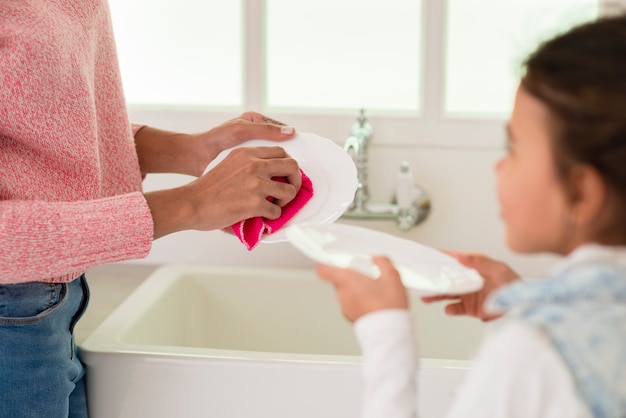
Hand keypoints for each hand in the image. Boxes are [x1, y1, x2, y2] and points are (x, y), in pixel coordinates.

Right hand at [145, 145, 300, 237]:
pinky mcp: (255, 203)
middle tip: (290, 191)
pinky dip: (272, 216)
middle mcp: (254, 164)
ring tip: (275, 206)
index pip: (280, 152)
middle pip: (292, 166)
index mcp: (247, 153)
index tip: (287, 176)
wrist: (192, 203)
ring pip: (289, 191)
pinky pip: (276, 211)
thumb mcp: (230, 164)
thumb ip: (249, 164)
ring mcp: (256, 183)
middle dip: (296, 180)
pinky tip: (262, 216)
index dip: (288, 165)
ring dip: (285, 201)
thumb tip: (270, 175)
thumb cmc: (207, 188)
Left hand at [190, 111, 295, 175]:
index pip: (280, 130)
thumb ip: (266, 130)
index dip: (291, 141)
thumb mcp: (242, 130)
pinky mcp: (248, 165)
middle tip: (294, 168)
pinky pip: (264, 170)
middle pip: (279, 147)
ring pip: (273, 160)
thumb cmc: (216, 139)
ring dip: (279, 169)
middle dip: (286, 159)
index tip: (300, 150)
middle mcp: (256, 136)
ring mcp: (253, 151)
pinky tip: (275, 182)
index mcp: (256, 122)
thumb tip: (291, 132)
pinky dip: (269, 176)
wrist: (196, 157)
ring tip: (286, 176)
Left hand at [317, 256, 408, 322]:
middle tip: (365, 277)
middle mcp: (342, 294)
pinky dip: (358, 302)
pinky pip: (350, 305)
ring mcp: (345, 307)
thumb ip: (382, 262)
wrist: (389, 331)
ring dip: (355, 291)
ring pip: (345, 293)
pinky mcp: (351, 317)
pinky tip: (373, 303)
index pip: (324, 270)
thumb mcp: (391, 276)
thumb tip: (378, 258)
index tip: (329, 261)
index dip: (325, 264)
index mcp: (347, 280)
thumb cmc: (387, 306)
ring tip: (373, 292)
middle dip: (350, 278)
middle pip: (338, 281)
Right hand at [421, 251, 519, 320]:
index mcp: (477, 267)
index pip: (456, 259)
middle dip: (434, 278)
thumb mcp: (499, 270)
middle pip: (448, 277)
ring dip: (436, 294)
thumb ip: (480, 262)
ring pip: (448, 293)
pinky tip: (448, 309)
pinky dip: (450, 309)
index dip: (443, 257)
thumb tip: (461, 256)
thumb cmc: (515, 287)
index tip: (429, 255)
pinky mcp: (471, 309)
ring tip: (426, 297)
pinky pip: (456, 308)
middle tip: (423, 278)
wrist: (523, 311)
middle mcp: (471, 279)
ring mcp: (470, 294)